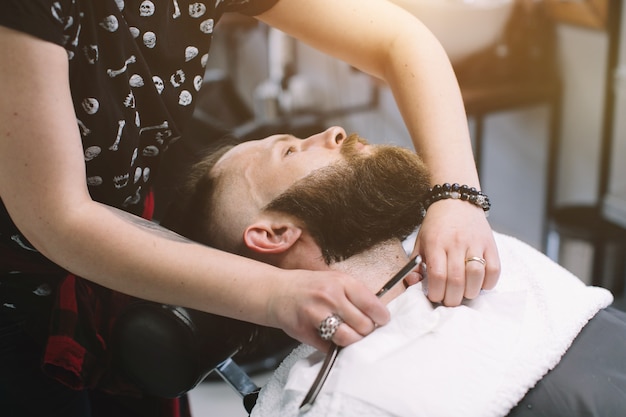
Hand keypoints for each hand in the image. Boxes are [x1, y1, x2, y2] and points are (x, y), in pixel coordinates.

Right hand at [267, 269, 389, 350]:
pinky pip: (329, 348)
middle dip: (366, 331)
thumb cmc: (309, 287)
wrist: (276, 292)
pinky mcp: (305, 331)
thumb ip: (355, 295)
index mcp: (341, 282)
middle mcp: (329, 296)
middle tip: (362, 330)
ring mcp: (316, 314)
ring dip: (352, 341)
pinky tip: (331, 339)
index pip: (372, 304)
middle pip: (363, 325)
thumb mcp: (334, 281)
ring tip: (349, 336)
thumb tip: (378, 315)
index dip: (381, 317)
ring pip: (348, 339)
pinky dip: (334, 347)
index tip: (382, 321)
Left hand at [409, 200, 499, 305]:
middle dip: (452, 298)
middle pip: (457, 280)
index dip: (436, 293)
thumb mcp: (420, 241)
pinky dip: (488, 283)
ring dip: (470, 292)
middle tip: (449, 300)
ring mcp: (475, 243)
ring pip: (476, 275)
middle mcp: (456, 243)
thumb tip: (414, 283)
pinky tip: (479, 284)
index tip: (435, 297)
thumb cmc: (436, 225)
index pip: (438, 275)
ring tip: (464, 293)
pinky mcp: (490, 244)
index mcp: (435, 243)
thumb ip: (414, 264)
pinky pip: (494, 269)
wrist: (456, 201)